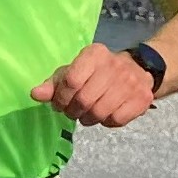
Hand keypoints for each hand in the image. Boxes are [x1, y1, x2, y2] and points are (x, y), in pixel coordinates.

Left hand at [34, 43, 156, 127]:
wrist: (138, 70)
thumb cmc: (96, 73)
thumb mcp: (72, 73)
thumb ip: (53, 85)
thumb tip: (35, 94)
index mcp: (94, 54)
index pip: (71, 80)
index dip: (61, 98)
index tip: (59, 104)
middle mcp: (114, 65)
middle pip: (84, 100)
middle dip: (73, 111)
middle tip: (73, 112)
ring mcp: (131, 82)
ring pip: (100, 112)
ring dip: (88, 119)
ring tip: (87, 114)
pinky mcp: (142, 98)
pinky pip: (116, 120)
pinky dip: (107, 122)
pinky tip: (106, 114)